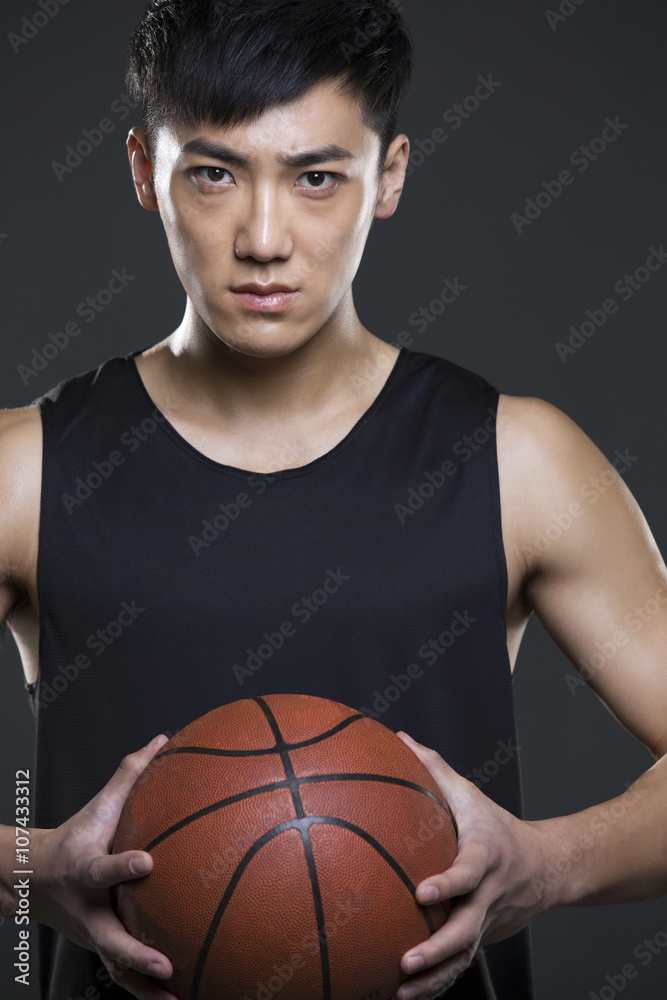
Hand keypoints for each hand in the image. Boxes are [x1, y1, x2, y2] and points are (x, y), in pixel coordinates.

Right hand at [31, 735, 178, 999]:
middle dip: (136, 953)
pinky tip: (179, 998)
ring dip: (146, 987)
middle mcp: (87, 910)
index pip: (102, 870)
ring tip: (179, 996)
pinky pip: (125, 976)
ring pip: (117, 969)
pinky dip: (148, 991)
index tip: (148, 862)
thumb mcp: (97, 806)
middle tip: (165, 963)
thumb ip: (130, 775)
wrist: (35, 879)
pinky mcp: (102, 949)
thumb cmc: (76, 838)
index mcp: (84, 871)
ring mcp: (93, 936)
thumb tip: (162, 740)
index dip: (121, 867)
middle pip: (108, 938)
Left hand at [394, 731, 553, 999]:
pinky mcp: (484, 937)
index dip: (449, 884)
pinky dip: (439, 983)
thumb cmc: (497, 827)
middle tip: (406, 960)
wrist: (548, 867)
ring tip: (401, 991)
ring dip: (435, 977)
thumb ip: (435, 768)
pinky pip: (462, 964)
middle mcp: (488, 895)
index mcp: (485, 856)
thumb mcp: (470, 794)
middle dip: (437, 948)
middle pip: (466, 929)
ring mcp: (488, 921)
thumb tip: (398, 738)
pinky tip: (409, 996)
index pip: (469, 873)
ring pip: (463, 956)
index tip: (423, 893)